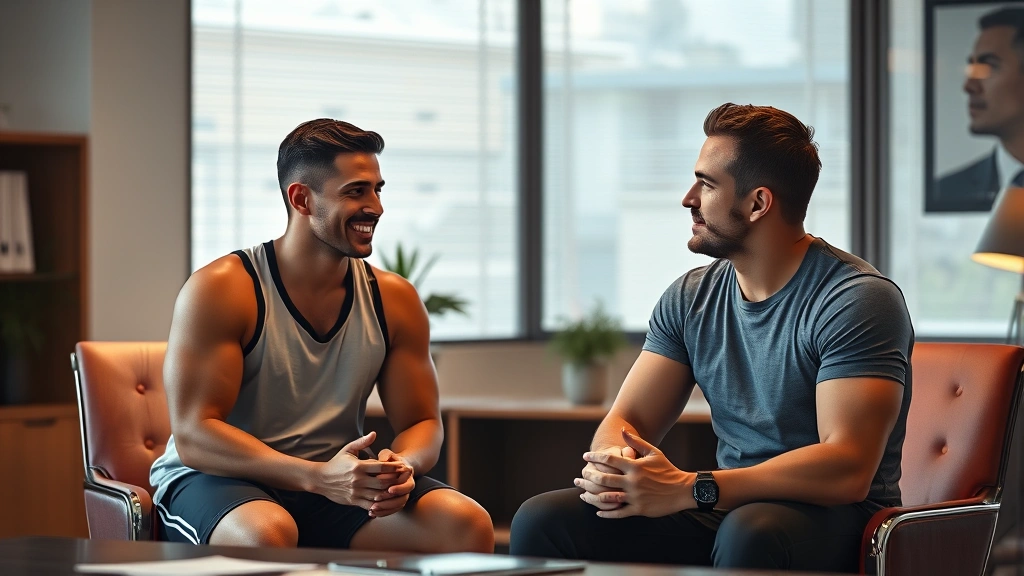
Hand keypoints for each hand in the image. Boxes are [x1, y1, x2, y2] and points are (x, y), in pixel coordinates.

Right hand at [313, 432, 410, 509]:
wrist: (320, 479)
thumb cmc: (336, 463)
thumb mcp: (348, 449)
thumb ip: (362, 442)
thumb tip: (374, 433)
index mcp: (358, 466)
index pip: (381, 466)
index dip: (394, 467)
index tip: (402, 465)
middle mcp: (358, 480)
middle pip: (383, 482)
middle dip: (396, 480)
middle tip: (405, 478)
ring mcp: (356, 492)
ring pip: (379, 495)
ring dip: (390, 493)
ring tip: (399, 489)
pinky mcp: (354, 501)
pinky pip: (370, 505)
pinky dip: (380, 504)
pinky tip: (387, 500)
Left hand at [369, 448, 415, 517]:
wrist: (396, 467)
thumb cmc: (389, 459)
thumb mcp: (387, 454)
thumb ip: (386, 455)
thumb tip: (383, 460)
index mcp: (408, 473)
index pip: (405, 483)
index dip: (397, 487)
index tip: (387, 488)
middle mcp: (408, 485)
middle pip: (403, 497)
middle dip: (389, 500)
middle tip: (376, 499)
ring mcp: (404, 494)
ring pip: (398, 505)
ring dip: (386, 508)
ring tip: (372, 508)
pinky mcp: (397, 501)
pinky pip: (392, 510)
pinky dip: (383, 512)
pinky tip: (371, 513)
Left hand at [579, 428, 695, 517]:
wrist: (683, 490)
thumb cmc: (667, 469)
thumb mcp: (653, 452)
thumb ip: (635, 442)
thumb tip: (622, 430)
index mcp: (634, 466)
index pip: (609, 459)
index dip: (595, 457)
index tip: (585, 457)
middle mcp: (632, 481)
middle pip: (603, 478)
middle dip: (588, 477)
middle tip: (579, 478)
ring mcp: (635, 496)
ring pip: (608, 497)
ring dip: (592, 496)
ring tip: (583, 494)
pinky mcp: (639, 509)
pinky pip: (619, 512)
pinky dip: (607, 513)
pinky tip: (598, 512)